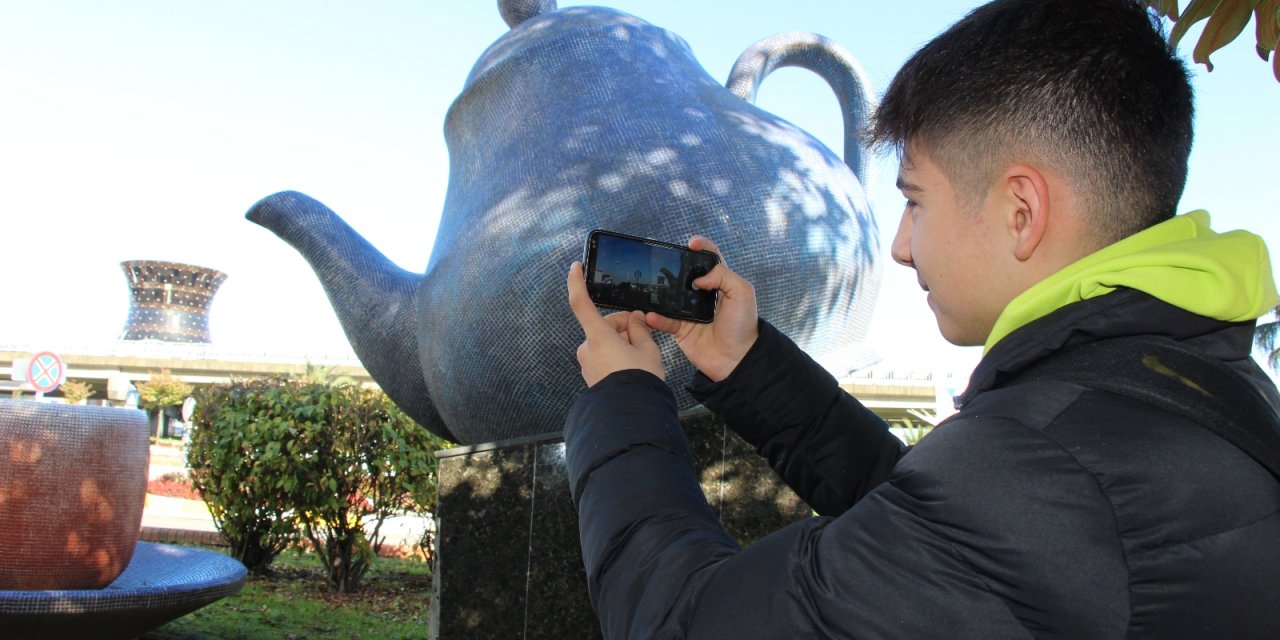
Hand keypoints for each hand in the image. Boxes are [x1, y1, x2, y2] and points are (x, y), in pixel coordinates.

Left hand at [567, 261, 664, 386]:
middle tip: (645, 337)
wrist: (631, 414)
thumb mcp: (648, 349)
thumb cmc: (640, 378)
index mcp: (598, 336)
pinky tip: (634, 367)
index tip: (575, 267)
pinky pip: (605, 357)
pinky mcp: (591, 375)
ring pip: (606, 342)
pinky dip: (618, 356)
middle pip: (605, 325)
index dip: (576, 283)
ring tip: (642, 357)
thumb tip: (633, 319)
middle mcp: (587, 348)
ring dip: (622, 343)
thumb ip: (639, 328)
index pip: (581, 303)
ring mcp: (587, 363)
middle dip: (624, 327)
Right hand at [645, 236, 757, 381]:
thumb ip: (723, 276)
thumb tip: (699, 278)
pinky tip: (650, 314)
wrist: (737, 359)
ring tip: (649, 285)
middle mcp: (704, 295)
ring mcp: (690, 312)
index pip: (710, 259)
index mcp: (721, 283)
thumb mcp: (742, 293)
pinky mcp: (681, 330)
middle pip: (685, 276)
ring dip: (659, 292)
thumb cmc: (742, 325)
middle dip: (673, 267)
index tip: (691, 243)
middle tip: (662, 262)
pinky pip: (665, 321)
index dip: (701, 248)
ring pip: (670, 297)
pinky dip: (656, 318)